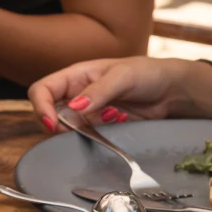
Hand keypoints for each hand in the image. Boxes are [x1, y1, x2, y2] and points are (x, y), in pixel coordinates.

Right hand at [27, 57, 211, 133]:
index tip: (53, 124)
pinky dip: (97, 135)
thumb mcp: (123, 76)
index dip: (41, 108)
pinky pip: (83, 137)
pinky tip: (118, 121)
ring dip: (81, 131)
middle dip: (59, 125)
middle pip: (48, 113)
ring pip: (64, 129)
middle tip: (80, 129)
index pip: (41, 91)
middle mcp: (74, 94)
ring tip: (112, 117)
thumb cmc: (148, 73)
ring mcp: (84, 113)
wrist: (170, 91)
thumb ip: (98, 91)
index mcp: (74, 75)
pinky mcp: (95, 127)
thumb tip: (74, 107)